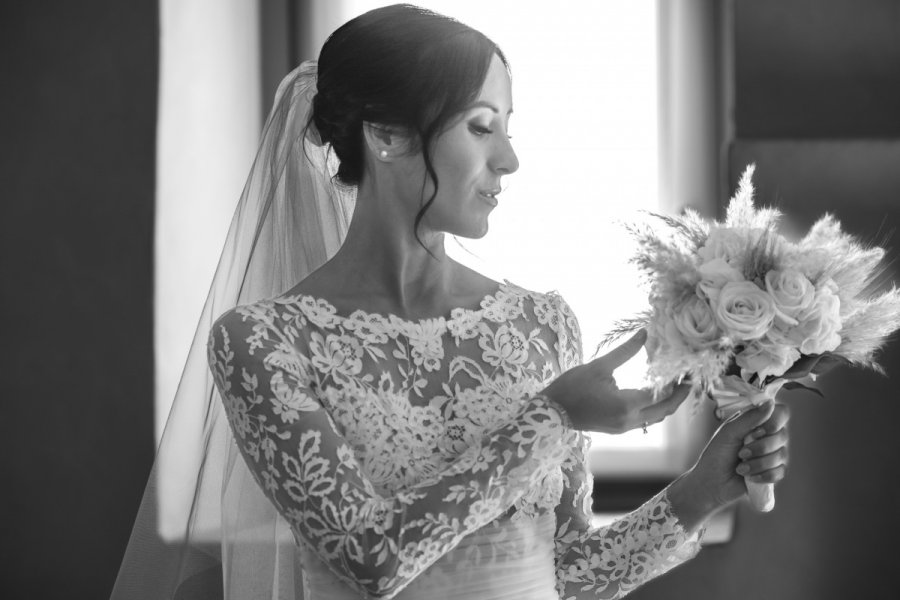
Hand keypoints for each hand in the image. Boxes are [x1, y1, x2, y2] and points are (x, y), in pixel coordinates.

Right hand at [542, 330, 690, 433]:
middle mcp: (629, 420)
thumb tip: (644, 333)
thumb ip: (624, 352)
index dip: (676, 383)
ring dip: (667, 404)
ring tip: (676, 387)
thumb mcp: (598, 366)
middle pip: (664, 411)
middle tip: (689, 380)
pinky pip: (644, 421)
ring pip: (655, 418)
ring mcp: (624, 427)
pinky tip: (654, 395)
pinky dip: (654, 409)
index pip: (661, 394)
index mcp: (626, 404)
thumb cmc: (572, 387)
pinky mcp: (618, 429)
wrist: (551, 412)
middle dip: (679, 396)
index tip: (686, 370)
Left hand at [687, 401, 790, 510]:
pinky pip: (780, 472)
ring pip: (781, 455)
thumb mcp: (729, 432)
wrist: (711, 483)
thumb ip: (750, 418)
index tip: (757, 431)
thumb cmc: (716, 454)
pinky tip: (750, 477)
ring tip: (740, 468)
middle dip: (760, 447)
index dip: (774, 422)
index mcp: (757, 422)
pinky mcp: (773, 473)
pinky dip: (763, 475)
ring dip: (758, 463)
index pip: (781, 413)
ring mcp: (772, 455)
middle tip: (740, 453)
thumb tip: (771, 403)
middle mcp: (768, 437)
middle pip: (783, 435)